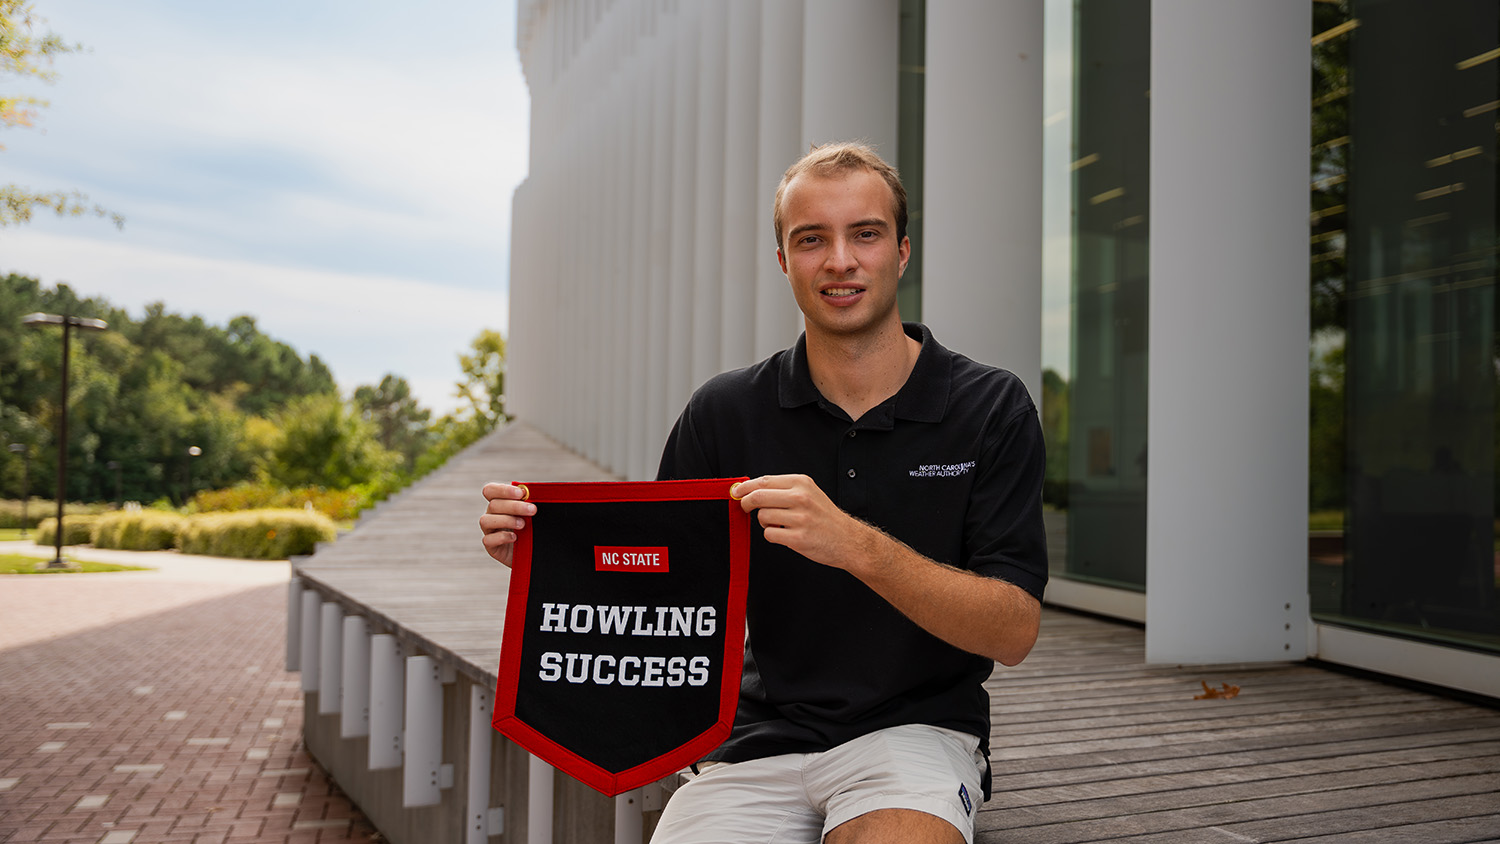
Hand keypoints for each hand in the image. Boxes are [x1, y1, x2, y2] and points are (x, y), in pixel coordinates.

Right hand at [479, 482, 535, 566]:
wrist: (534, 552)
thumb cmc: (533, 529)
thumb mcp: (532, 514)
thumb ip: (530, 503)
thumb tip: (538, 492)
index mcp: (500, 502)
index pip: (491, 490)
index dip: (503, 490)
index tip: (522, 493)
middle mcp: (492, 515)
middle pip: (493, 504)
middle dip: (514, 506)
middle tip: (532, 509)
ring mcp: (489, 531)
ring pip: (486, 520)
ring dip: (506, 520)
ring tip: (523, 525)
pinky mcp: (491, 546)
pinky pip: (488, 540)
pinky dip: (502, 537)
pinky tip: (515, 537)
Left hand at [732, 474, 874, 571]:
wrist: (848, 539)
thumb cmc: (824, 517)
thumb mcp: (809, 492)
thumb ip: (782, 489)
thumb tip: (749, 489)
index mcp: (802, 483)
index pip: (764, 481)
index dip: (746, 487)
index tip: (737, 491)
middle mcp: (801, 498)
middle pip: (758, 497)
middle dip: (745, 503)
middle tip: (744, 507)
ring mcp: (800, 518)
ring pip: (762, 517)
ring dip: (764, 522)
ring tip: (779, 524)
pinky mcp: (798, 538)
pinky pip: (769, 535)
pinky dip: (772, 536)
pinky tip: (785, 535)